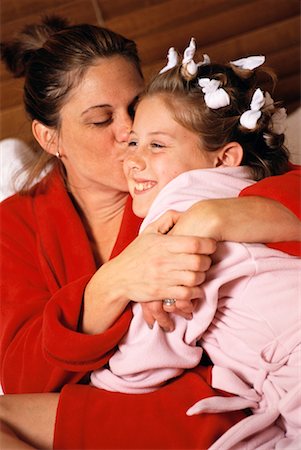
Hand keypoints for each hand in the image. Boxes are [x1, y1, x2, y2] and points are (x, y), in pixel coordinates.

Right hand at [83, 232, 214, 333]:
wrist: (118, 278)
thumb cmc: (136, 253)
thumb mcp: (148, 232)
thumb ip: (166, 219)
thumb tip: (184, 213)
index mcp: (162, 244)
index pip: (194, 243)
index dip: (209, 244)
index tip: (211, 245)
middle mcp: (163, 261)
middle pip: (198, 262)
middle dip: (207, 262)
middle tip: (207, 261)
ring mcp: (162, 278)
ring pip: (194, 279)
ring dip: (202, 277)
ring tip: (200, 274)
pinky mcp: (160, 293)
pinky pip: (185, 294)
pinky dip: (194, 293)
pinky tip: (194, 288)